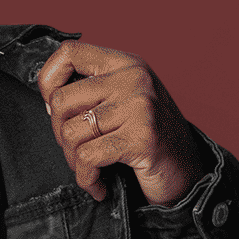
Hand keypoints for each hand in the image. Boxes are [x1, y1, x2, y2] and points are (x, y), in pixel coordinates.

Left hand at [36, 38, 206, 205]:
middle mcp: (133, 78)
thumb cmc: (150, 143)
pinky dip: (88, 180)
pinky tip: (100, 186)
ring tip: (93, 171)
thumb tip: (49, 102)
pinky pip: (88, 158)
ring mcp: (139, 105)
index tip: (53, 109)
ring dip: (75, 163)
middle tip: (79, 154)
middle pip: (61, 101)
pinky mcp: (141, 137)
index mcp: (125, 64)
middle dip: (60, 136)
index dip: (49, 80)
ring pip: (71, 133)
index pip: (70, 52)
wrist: (189, 175)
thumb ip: (92, 95)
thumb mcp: (123, 105)